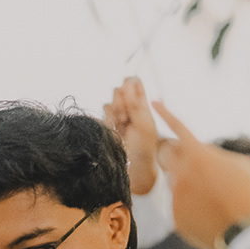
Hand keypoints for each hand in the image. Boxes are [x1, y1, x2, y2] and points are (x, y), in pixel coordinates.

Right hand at [103, 77, 162, 195]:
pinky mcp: (107, 121)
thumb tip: (127, 84)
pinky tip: (116, 126)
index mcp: (143, 104)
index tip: (130, 94)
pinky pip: (105, 109)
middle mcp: (130, 107)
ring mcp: (117, 114)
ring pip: (112, 99)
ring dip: (117, 109)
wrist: (131, 165)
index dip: (130, 84)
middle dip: (123, 99)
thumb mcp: (144, 124)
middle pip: (120, 89)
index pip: (135, 83)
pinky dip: (110, 116)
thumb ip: (136, 104)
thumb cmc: (144, 146)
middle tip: (128, 114)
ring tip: (123, 123)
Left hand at [152, 102, 249, 248]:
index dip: (165, 113)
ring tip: (214, 200)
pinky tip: (211, 217)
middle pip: (166, 155)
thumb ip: (226, 159)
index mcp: (199, 155)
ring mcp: (175, 195)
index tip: (154, 102)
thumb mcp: (247, 169)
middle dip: (175, 155)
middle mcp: (182, 172)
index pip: (178, 127)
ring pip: (174, 183)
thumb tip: (220, 160)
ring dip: (189, 186)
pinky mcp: (174, 217)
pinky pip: (178, 206)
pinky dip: (192, 209)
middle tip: (191, 164)